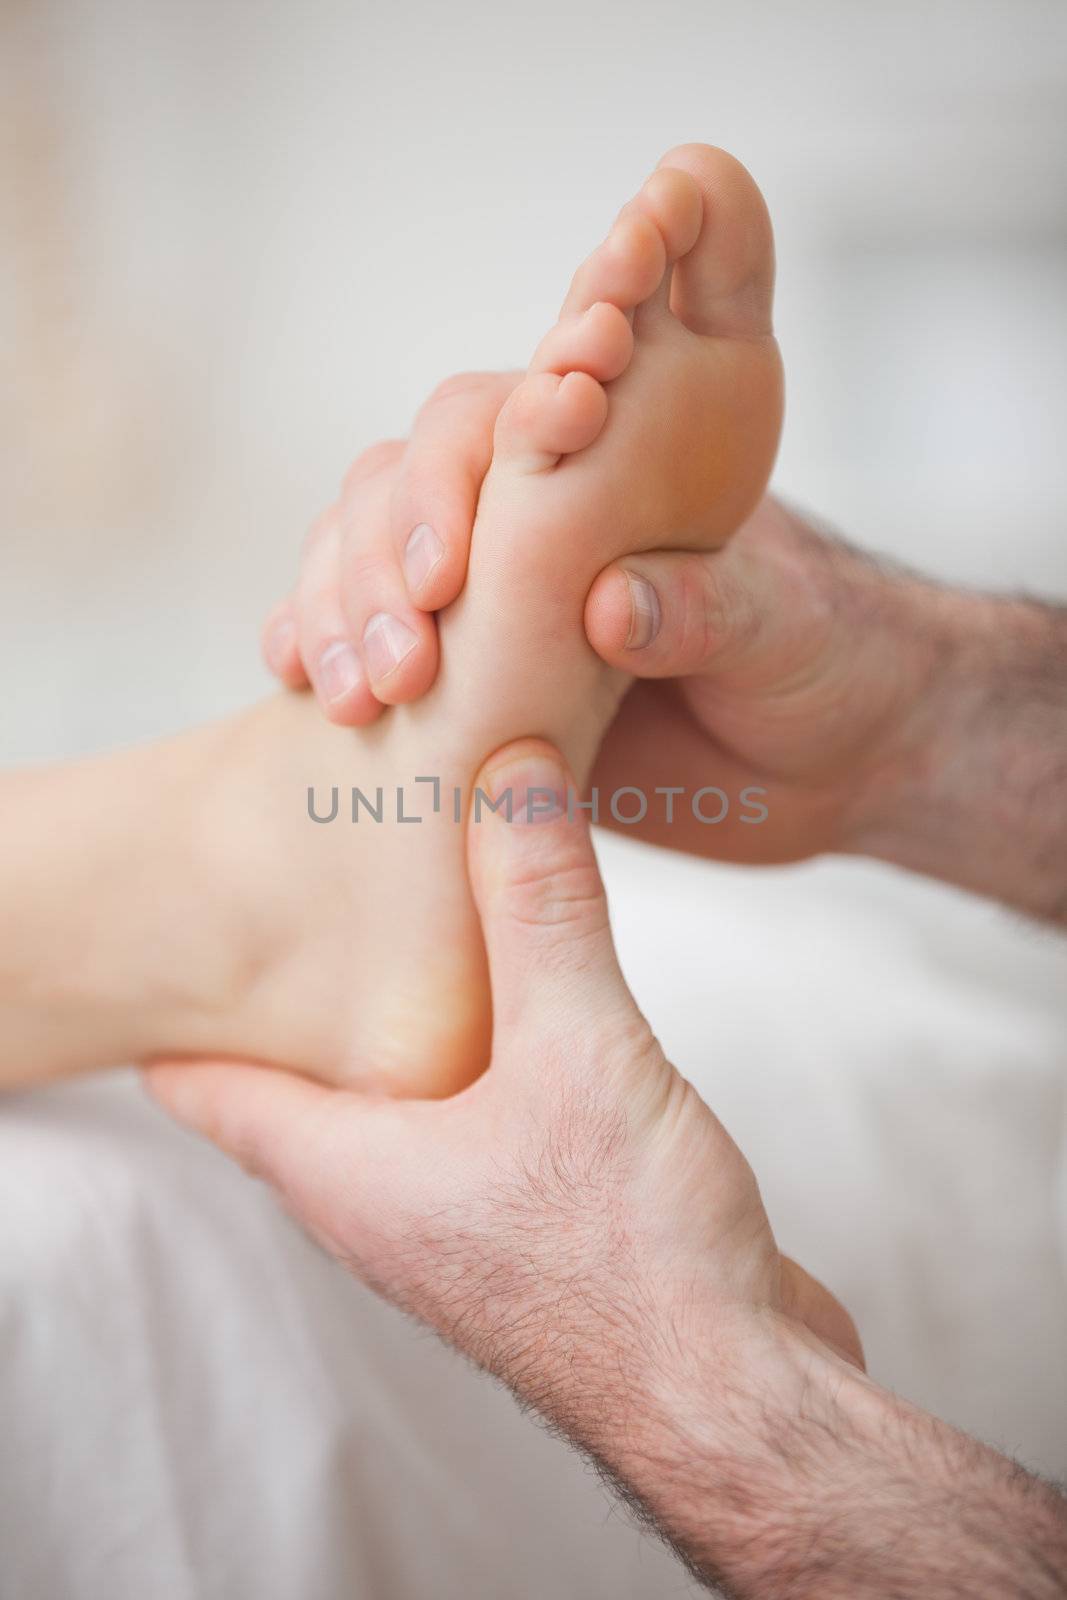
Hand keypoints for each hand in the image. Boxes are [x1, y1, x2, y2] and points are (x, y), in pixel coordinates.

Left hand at [147, 733, 859, 1446]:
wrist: (737, 1399)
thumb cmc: (635, 1255)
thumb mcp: (578, 1047)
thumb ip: (541, 907)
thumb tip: (511, 768)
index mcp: (347, 1171)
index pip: (209, 1081)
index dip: (186, 1005)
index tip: (183, 922)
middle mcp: (382, 1205)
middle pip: (294, 1085)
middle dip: (292, 995)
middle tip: (288, 894)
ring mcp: (457, 1225)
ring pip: (390, 1102)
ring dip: (391, 1022)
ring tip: (394, 927)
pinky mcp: (532, 1228)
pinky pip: (472, 1123)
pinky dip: (474, 1054)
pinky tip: (517, 1005)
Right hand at [262, 372, 946, 863]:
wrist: (834, 769)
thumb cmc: (836, 665)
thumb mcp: (790, 632)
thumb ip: (709, 610)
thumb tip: (606, 605)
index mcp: (625, 467)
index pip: (518, 405)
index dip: (477, 450)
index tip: (478, 534)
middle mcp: (545, 513)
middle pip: (416, 471)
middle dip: (393, 545)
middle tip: (418, 644)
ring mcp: (498, 592)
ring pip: (366, 548)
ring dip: (344, 607)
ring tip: (360, 699)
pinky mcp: (472, 675)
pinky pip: (363, 638)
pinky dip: (320, 651)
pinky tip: (309, 691)